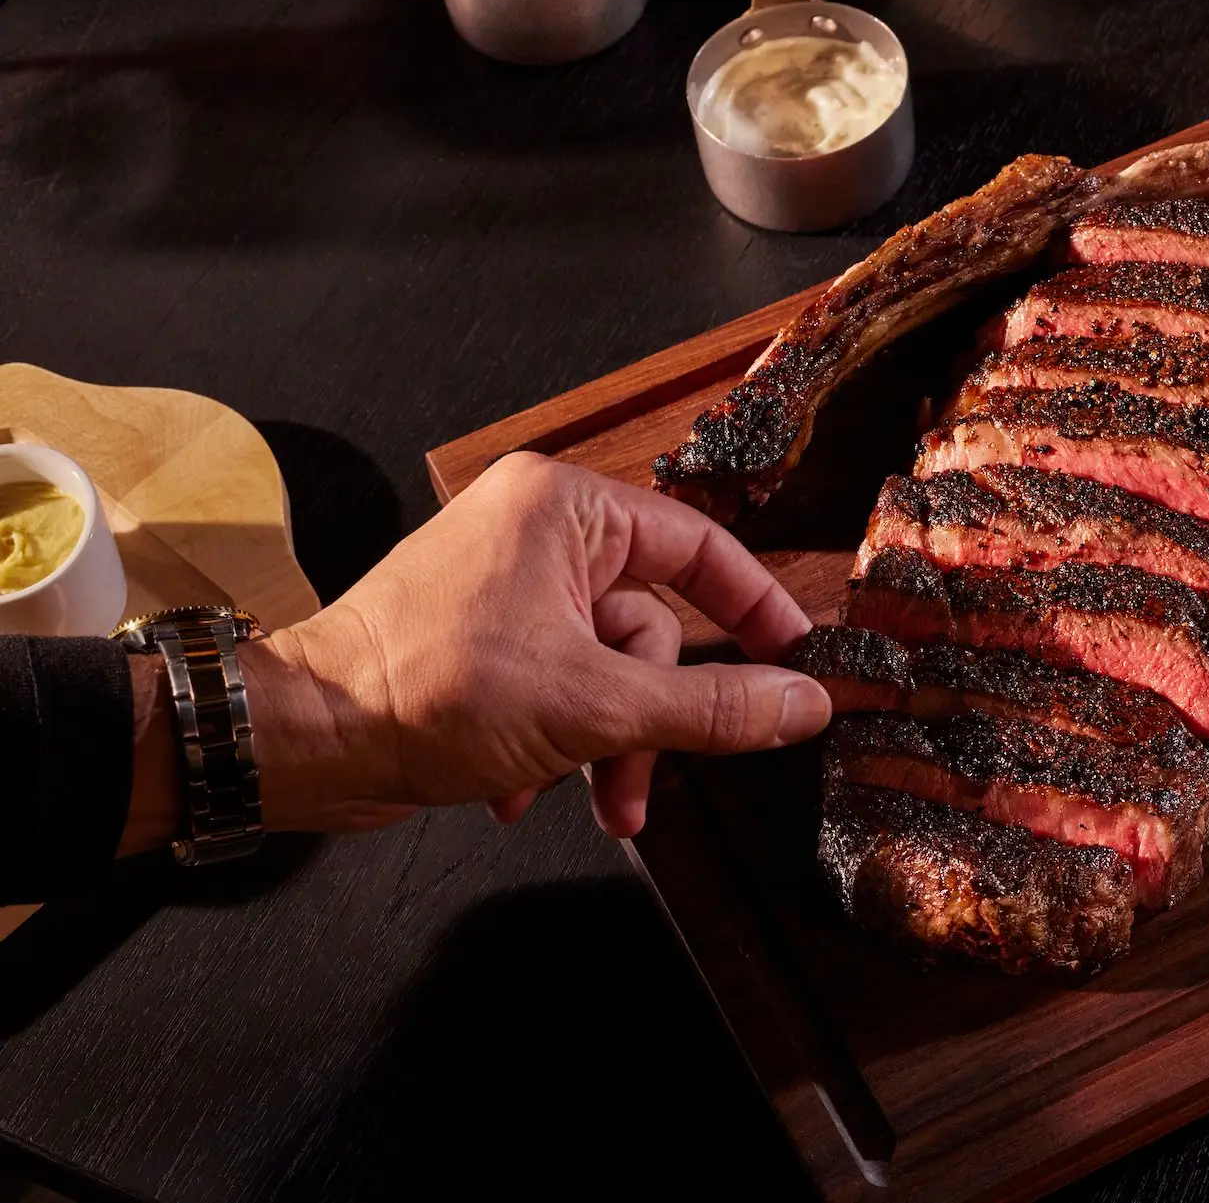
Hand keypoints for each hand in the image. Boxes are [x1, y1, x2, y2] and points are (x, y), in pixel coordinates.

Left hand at [239, 452, 822, 839]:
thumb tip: (802, 704)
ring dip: (605, 744)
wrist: (305, 742)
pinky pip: (563, 685)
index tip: (800, 662)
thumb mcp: (595, 706)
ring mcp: (509, 587)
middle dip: (650, 718)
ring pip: (611, 670)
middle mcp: (538, 533)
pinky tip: (521, 788)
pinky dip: (556, 744)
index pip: (701, 546)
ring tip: (591, 801)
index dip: (758, 609)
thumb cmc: (424, 691)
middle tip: (647, 776)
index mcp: (564, 508)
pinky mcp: (485, 638)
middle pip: (655, 626)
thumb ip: (713, 707)